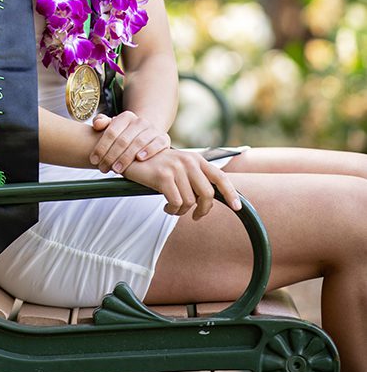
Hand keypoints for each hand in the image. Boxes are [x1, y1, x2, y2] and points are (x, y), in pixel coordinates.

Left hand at [89, 111, 170, 173]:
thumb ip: (102, 123)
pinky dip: (149, 150)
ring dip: (126, 157)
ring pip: (138, 143)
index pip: (111, 132)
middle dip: (111, 156)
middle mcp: (140, 121)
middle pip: (123, 140)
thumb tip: (97, 124)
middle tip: (103, 168)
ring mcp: (152, 129)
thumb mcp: (112, 127)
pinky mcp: (163, 139)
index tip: (94, 160)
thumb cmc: (124, 134)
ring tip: (116, 169)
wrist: (146, 135)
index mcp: (126, 116)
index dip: (101, 147)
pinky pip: (157, 144)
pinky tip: (139, 159)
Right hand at [125, 149, 241, 219]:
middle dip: (203, 210)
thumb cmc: (158, 165)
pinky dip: (172, 209)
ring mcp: (176, 168)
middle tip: (196, 216)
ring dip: (182, 210)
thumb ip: (195, 177)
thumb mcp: (180, 166)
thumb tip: (210, 198)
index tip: (237, 207)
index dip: (231, 193)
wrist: (133, 155)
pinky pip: (176, 203)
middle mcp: (189, 161)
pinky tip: (166, 206)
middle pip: (207, 194)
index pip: (220, 177)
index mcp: (196, 159)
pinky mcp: (164, 176)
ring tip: (173, 207)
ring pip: (190, 202)